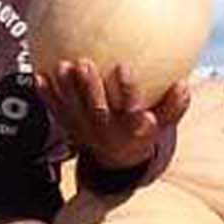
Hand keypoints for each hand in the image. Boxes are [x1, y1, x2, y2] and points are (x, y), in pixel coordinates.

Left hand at [35, 60, 190, 170]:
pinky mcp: (70, 128)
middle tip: (84, 62)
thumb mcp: (164, 123)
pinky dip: (47, 96)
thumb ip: (175, 105)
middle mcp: (106, 131)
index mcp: (131, 128)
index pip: (130, 108)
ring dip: (66, 89)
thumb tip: (184, 83)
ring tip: (62, 65)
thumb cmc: (144, 131)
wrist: (117, 161)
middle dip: (89, 88)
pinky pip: (57, 112)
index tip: (124, 66)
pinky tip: (38, 75)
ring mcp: (85, 131)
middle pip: (96, 109)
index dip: (127, 89)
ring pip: (74, 110)